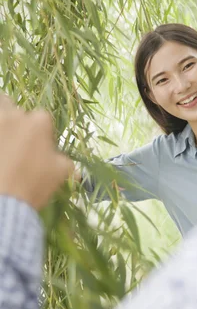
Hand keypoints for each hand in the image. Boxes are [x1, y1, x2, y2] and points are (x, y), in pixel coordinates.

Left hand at [0, 95, 73, 210]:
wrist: (5, 200)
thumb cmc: (35, 183)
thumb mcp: (60, 173)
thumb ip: (67, 164)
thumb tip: (77, 173)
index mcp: (39, 122)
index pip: (42, 118)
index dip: (42, 132)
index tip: (39, 147)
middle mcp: (16, 116)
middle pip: (14, 108)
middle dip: (16, 122)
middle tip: (16, 141)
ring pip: (0, 108)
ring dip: (3, 121)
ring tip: (4, 138)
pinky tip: (1, 149)